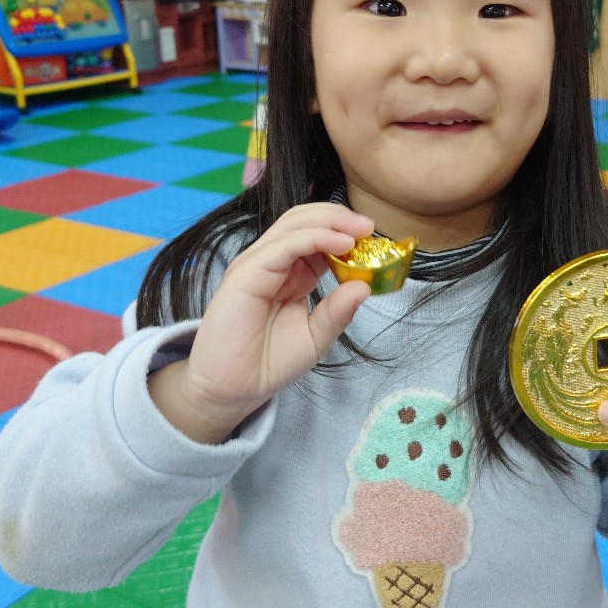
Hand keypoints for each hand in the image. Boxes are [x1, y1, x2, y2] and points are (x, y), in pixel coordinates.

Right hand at [149, 203, 373, 442]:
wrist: (232, 389)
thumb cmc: (268, 363)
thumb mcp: (315, 337)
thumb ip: (337, 312)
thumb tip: (364, 286)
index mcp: (291, 273)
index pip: (317, 235)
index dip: (345, 231)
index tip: (375, 238)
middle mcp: (272, 262)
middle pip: (305, 220)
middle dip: (340, 217)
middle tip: (370, 226)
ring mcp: (257, 264)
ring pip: (294, 225)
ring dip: (331, 221)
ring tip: (361, 229)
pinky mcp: (246, 273)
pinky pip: (284, 246)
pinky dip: (315, 238)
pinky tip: (341, 244)